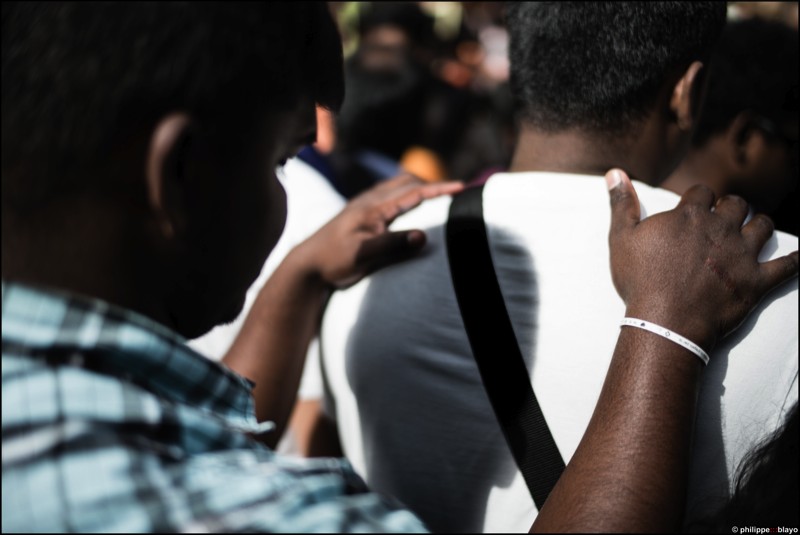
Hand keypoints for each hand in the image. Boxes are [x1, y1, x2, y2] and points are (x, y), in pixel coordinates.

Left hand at [291, 173, 463, 288]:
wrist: (306, 263)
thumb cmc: (334, 261)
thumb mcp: (363, 256)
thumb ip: (392, 245)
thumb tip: (423, 237)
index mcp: (373, 208)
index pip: (412, 193)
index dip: (439, 189)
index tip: (462, 188)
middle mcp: (368, 201)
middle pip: (407, 182)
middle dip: (433, 184)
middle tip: (456, 192)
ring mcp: (363, 204)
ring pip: (397, 185)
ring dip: (419, 186)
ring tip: (438, 195)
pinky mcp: (359, 212)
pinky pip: (388, 193)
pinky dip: (406, 193)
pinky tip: (409, 204)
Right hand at [606, 168, 797, 351]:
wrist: (665, 321)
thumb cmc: (640, 280)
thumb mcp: (622, 239)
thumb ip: (621, 204)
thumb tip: (614, 172)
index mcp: (690, 215)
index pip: (703, 191)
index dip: (700, 197)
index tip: (696, 206)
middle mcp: (721, 228)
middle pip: (737, 204)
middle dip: (732, 207)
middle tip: (725, 217)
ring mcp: (742, 254)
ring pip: (763, 227)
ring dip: (759, 225)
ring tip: (753, 229)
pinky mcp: (756, 281)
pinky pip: (787, 266)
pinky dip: (797, 260)